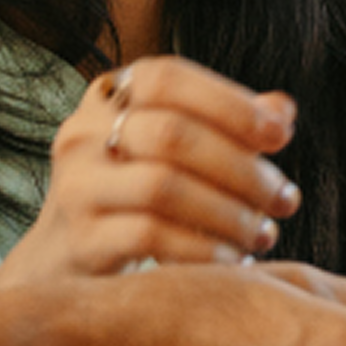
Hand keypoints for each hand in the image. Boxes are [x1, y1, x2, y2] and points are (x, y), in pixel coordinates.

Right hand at [0, 58, 300, 287]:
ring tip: (263, 234)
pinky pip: (150, 237)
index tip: (281, 137)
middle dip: (242, 167)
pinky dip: (203, 249)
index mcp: (107, 99)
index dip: (229, 102)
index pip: (167, 78)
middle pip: (171, 133)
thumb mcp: (171, 155)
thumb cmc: (129, 201)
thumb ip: (224, 126)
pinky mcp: (80, 239)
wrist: (60, 267)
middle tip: (285, 200)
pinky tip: (232, 261)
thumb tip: (282, 110)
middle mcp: (82, 133)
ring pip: (162, 187)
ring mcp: (75, 186)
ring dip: (229, 213)